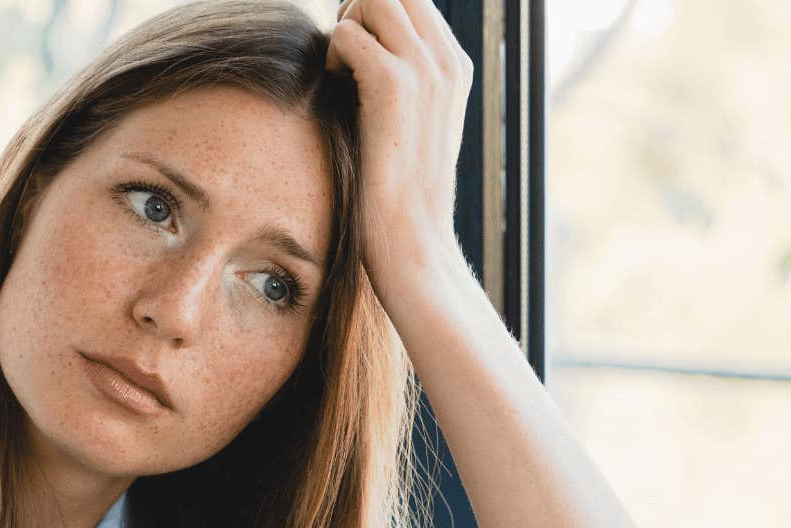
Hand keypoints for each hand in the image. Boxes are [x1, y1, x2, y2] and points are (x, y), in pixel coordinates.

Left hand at [324, 0, 472, 303]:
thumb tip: (360, 44)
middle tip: (346, 57)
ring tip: (342, 72)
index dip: (377, 12)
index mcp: (456, 66)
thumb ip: (399, 78)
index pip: (414, 0)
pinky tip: (337, 91)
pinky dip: (333, 56)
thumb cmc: (400, 191)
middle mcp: (447, 61)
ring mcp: (425, 70)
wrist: (412, 240)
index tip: (356, 52)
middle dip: (360, 9)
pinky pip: (350, 33)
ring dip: (346, 27)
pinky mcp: (395, 86)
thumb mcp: (412, 124)